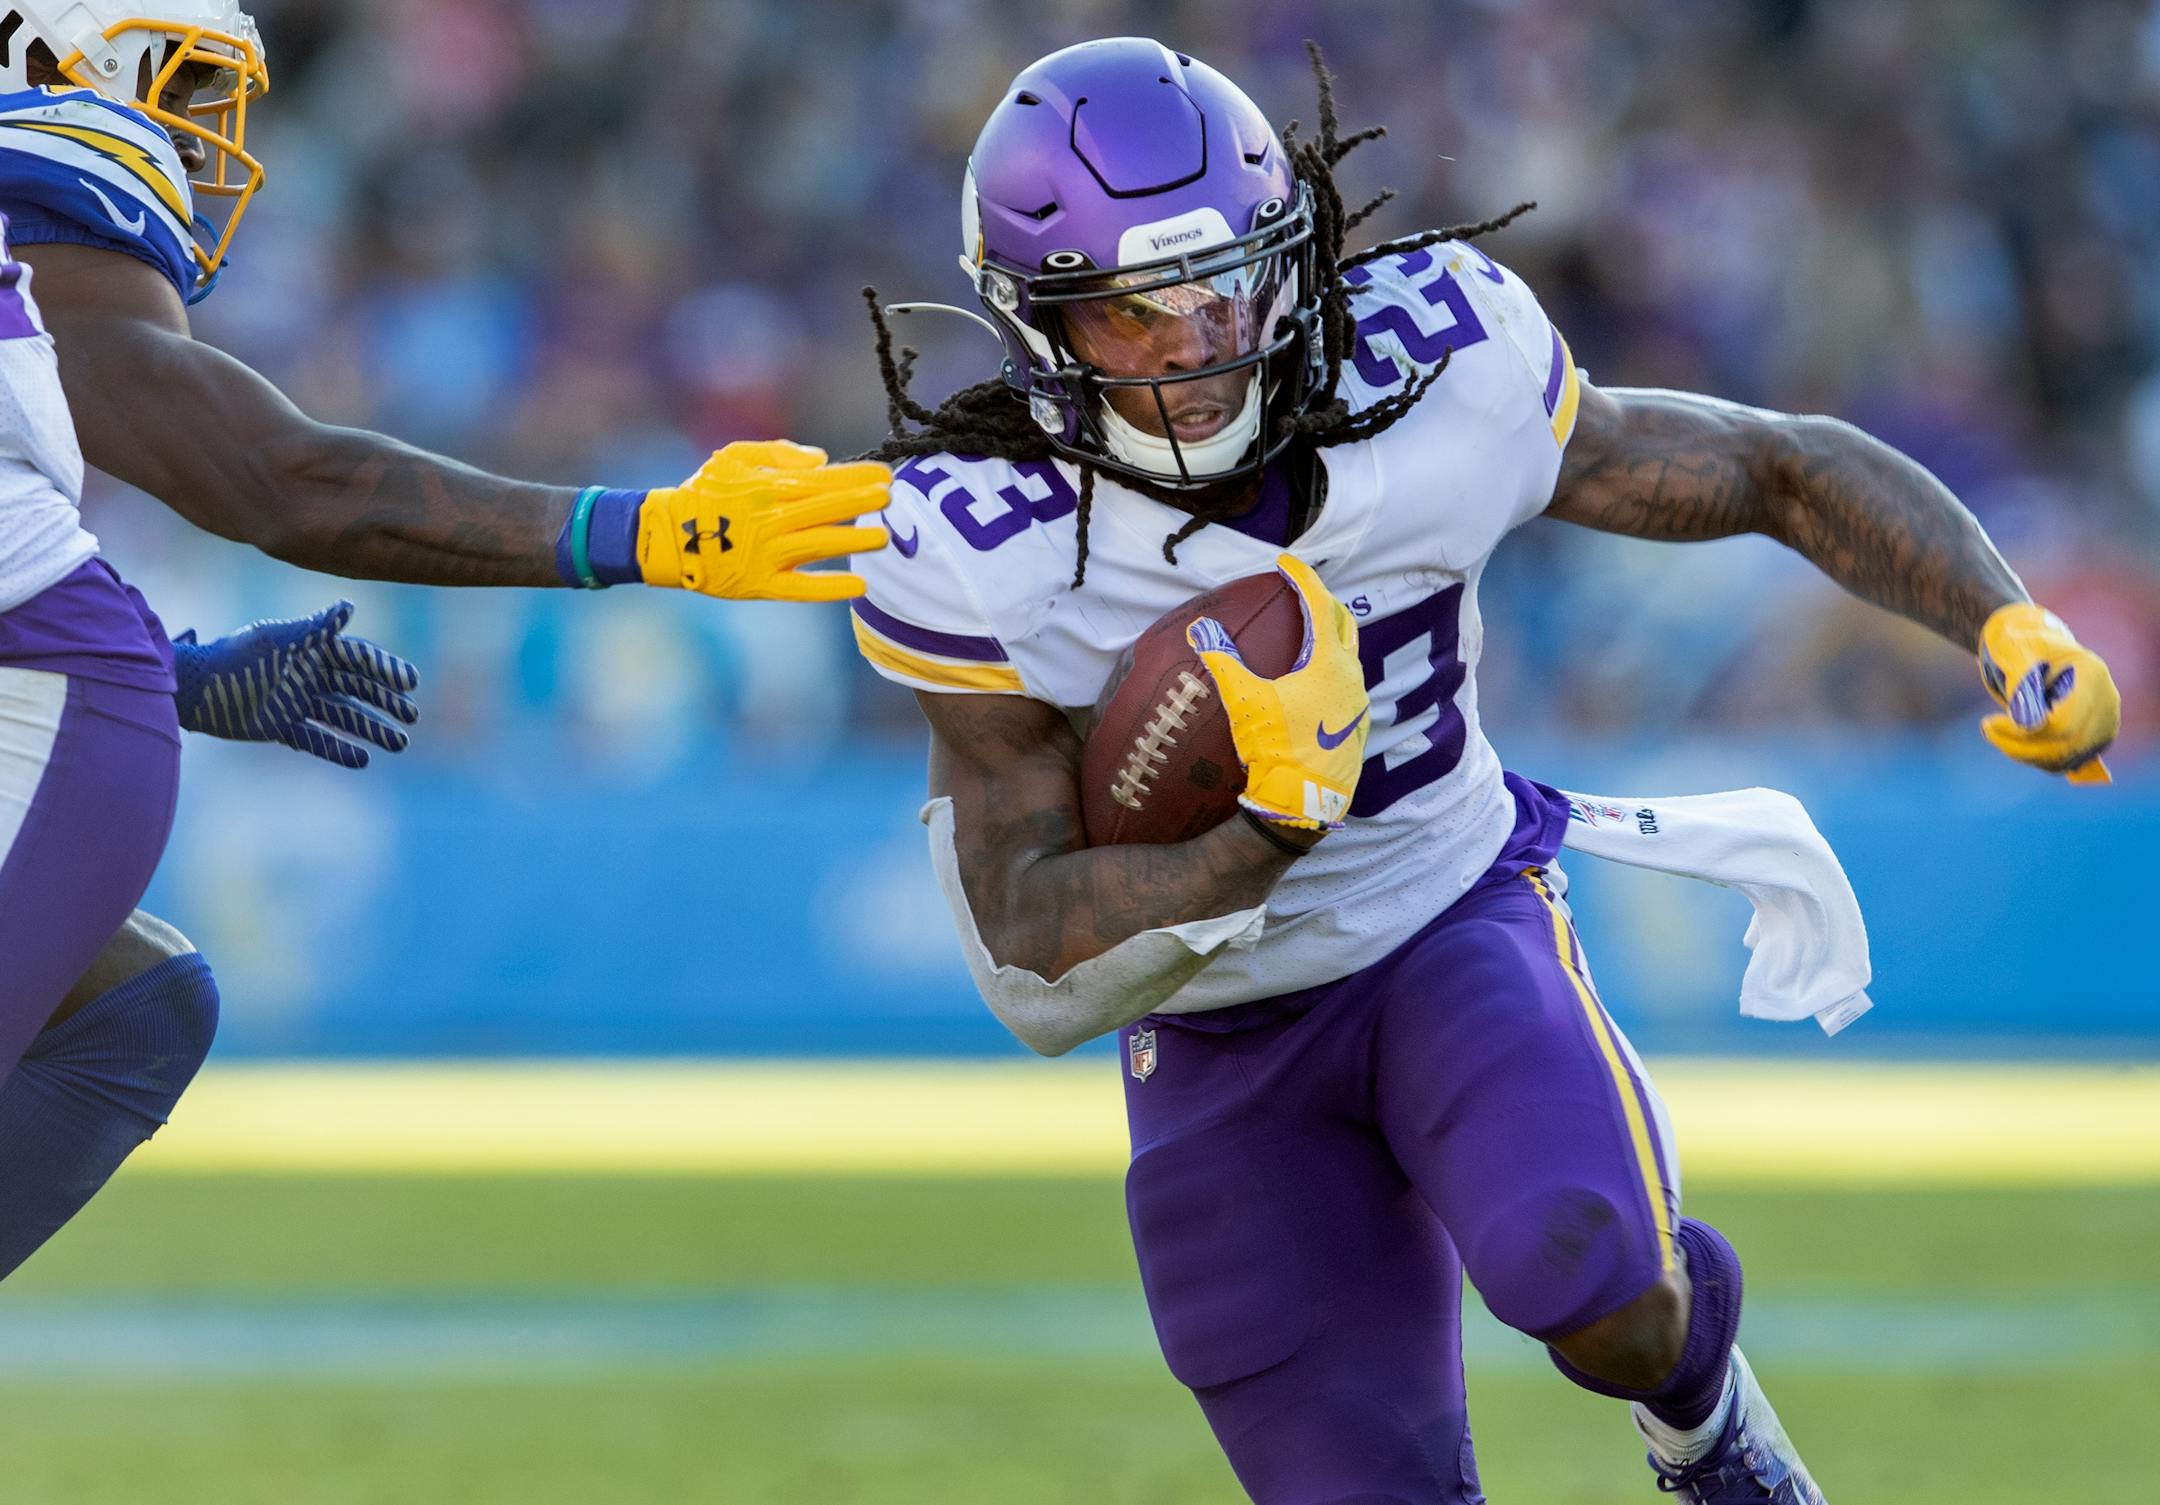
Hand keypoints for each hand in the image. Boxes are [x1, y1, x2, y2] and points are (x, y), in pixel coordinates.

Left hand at [171, 600, 419, 769]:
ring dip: (372, 729)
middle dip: (386, 702)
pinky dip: (339, 750)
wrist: (195, 689)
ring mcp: (296, 701)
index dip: (385, 668)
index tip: (411, 682)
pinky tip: (363, 760)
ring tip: (399, 744)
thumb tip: (349, 607)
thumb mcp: (277, 640)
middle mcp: (307, 674)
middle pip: (357, 688)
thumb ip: (314, 627)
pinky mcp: (281, 726)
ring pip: (344, 716)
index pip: (357, 657)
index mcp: (309, 649)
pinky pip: (317, 740)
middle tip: (412, 716)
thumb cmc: (236, 658)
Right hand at [636, 440, 890, 602]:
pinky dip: (829, 587)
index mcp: (767, 487)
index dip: (856, 476)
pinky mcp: (760, 584)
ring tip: (882, 538)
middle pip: (825, 509)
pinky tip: (859, 586)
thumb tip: (823, 459)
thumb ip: (778, 453)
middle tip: (891, 499)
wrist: (668, 535)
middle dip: (861, 502)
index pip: (822, 480)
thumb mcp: (733, 456)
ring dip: (852, 540)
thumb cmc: (704, 492)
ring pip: (819, 545)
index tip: (884, 475)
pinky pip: (801, 588)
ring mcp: (767, 554)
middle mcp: (771, 519)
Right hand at [1187, 554, 1369, 831]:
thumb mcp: (1245, 702)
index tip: (1285, 562)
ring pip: (1350, 654)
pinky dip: (1333, 666)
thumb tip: (1201, 631)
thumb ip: (1224, 662)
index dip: (1302, 578)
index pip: (1319, 605)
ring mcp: (1358, 703)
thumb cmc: (1277, 747)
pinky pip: (1349, 681)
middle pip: (1344, 623)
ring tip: (1309, 631)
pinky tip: (1315, 679)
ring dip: (1331, 635)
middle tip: (1302, 591)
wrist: (1304, 801)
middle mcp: (1352, 677)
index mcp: (1329, 663)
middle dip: (1324, 601)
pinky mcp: (1356, 725)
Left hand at [1978, 602, 2118, 783]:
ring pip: (2064, 759)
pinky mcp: (2093, 739)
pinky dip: (2034, 757)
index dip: (2025, 732)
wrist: (2034, 648)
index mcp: (2091, 675)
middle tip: (1987, 729)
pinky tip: (2012, 740)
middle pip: (2066, 747)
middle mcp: (2105, 702)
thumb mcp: (2015, 650)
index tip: (1990, 722)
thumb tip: (2026, 721)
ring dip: (2023, 753)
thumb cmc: (2021, 643)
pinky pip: (2064, 761)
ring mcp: (2103, 723)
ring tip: (1996, 732)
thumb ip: (2021, 681)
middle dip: (2019, 746)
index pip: (2064, 723)